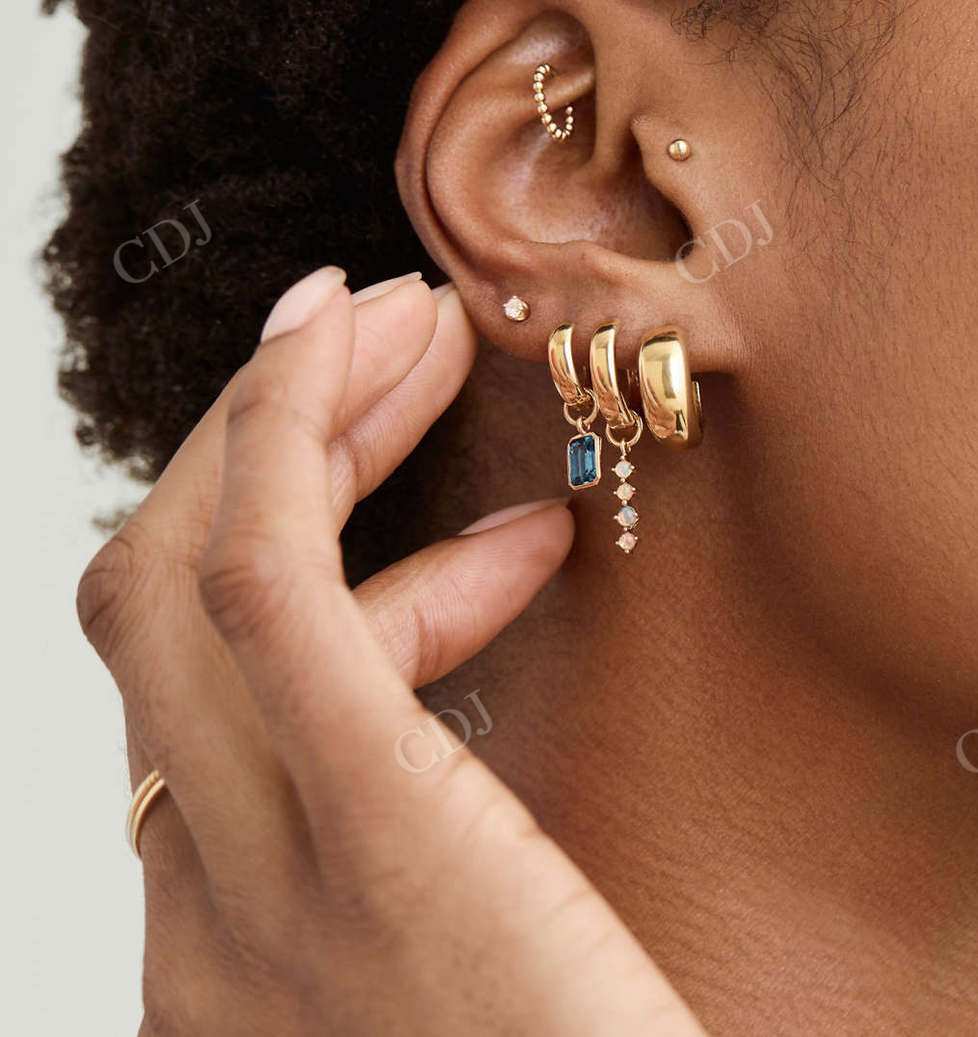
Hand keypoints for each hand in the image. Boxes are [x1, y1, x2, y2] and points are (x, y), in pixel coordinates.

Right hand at [77, 266, 708, 1035]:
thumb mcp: (495, 988)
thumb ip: (455, 891)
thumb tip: (496, 757)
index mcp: (241, 956)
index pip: (209, 709)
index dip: (328, 581)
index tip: (486, 526)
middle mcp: (211, 910)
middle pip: (163, 616)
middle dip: (265, 454)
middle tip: (383, 345)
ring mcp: (259, 877)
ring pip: (189, 574)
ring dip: (284, 417)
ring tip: (406, 325)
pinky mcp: (358, 831)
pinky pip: (257, 579)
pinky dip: (280, 436)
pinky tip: (350, 340)